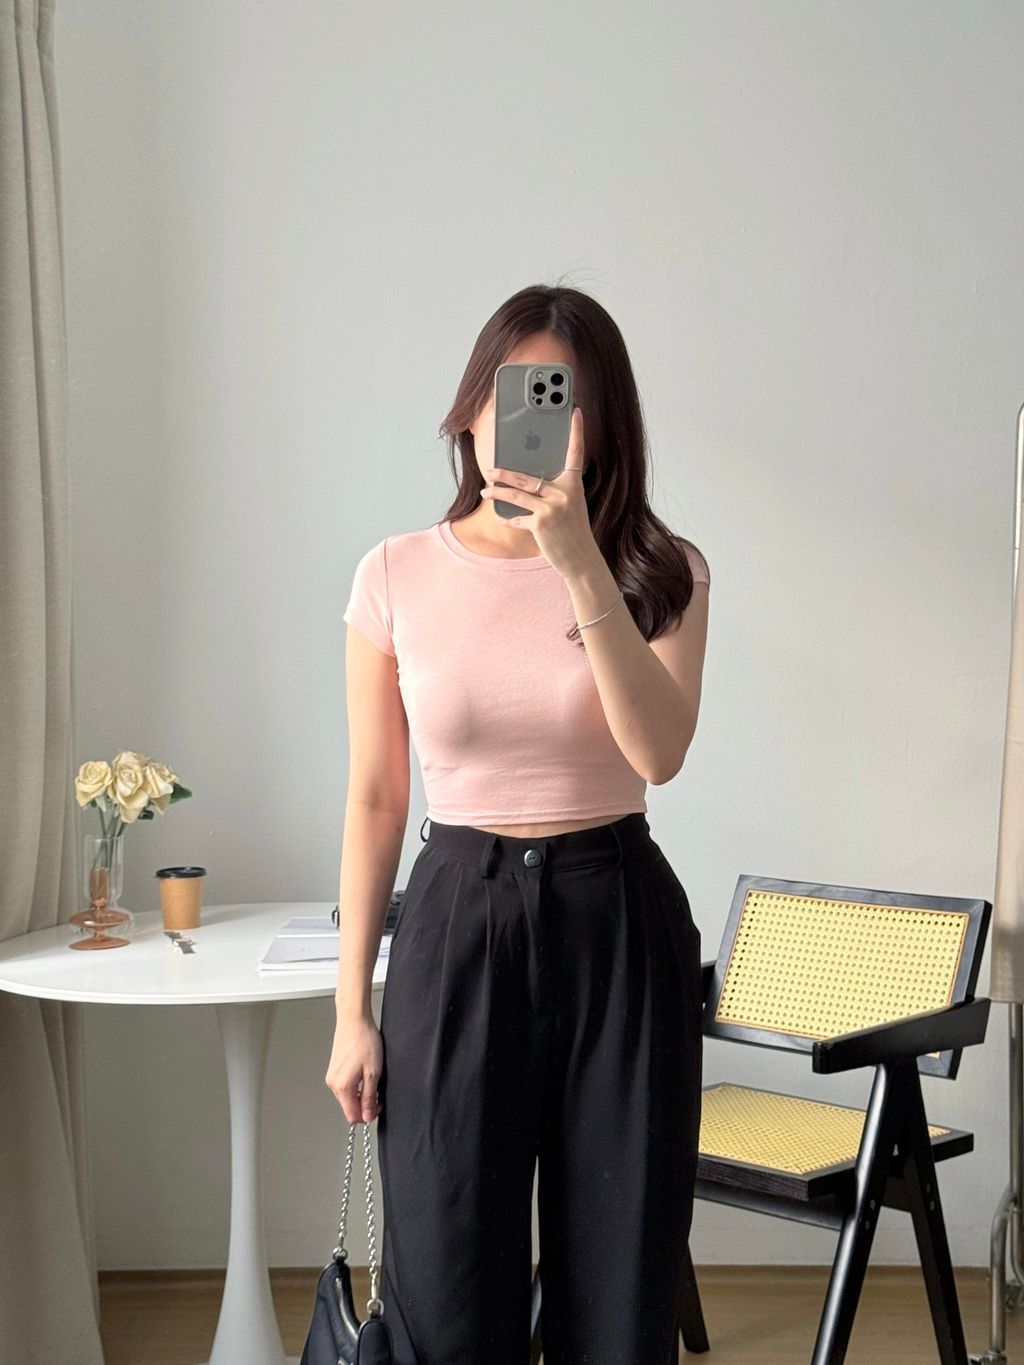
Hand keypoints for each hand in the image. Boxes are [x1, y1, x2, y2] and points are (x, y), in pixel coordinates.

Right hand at [326, 1014, 382, 1123]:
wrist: (354, 1020)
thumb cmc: (364, 1040)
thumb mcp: (373, 1072)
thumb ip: (370, 1097)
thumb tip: (368, 1115)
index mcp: (342, 1087)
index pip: (352, 1116)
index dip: (368, 1115)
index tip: (378, 1105)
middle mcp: (333, 1084)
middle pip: (349, 1107)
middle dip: (365, 1104)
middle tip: (378, 1090)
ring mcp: (332, 1076)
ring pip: (347, 1096)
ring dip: (360, 1093)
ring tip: (371, 1077)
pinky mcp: (334, 1069)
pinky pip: (345, 1085)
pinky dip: (356, 1084)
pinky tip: (363, 1071)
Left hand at [479, 408, 597, 579]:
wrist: (581, 558)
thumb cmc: (573, 530)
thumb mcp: (570, 505)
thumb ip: (554, 490)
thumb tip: (527, 480)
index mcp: (574, 484)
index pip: (576, 452)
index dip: (577, 432)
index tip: (577, 412)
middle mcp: (564, 493)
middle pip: (527, 476)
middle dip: (504, 472)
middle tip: (489, 468)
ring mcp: (552, 508)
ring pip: (516, 495)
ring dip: (497, 492)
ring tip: (486, 490)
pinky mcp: (541, 524)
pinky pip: (517, 518)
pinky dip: (508, 519)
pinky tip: (501, 517)